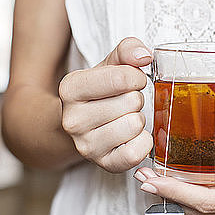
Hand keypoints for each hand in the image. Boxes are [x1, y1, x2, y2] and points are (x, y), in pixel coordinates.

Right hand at [59, 37, 153, 172]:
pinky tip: (132, 137)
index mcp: (70, 88)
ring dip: (139, 120)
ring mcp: (86, 146)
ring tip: (125, 118)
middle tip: (124, 103)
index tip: (132, 81)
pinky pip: (136, 152)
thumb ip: (127, 50)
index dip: (136, 77)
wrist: (81, 126)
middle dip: (136, 99)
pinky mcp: (103, 164)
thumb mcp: (109, 65)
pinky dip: (143, 143)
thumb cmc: (100, 92)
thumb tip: (144, 56)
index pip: (122, 78)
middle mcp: (72, 120)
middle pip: (132, 102)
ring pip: (135, 125)